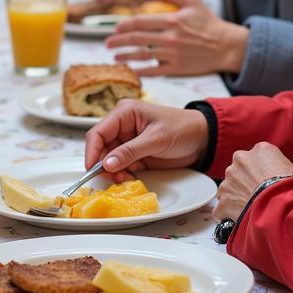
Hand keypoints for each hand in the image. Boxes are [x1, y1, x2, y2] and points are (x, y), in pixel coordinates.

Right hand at [85, 100, 208, 179]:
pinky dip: (123, 173)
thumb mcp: (155, 139)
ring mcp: (128, 140)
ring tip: (125, 179)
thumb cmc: (181, 129)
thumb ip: (130, 151)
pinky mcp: (135, 153)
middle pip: (101, 147)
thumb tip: (106, 164)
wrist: (202, 139)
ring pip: (109, 158)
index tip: (91, 170)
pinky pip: (120, 165)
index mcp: (124, 112)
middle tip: (113, 179)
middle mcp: (122, 125)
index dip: (92, 151)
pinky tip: (133, 176)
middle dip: (104, 164)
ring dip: (114, 171)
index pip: (98, 132)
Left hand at [106, 0, 247, 75]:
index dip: (124, 25)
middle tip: (107, 43)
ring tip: (115, 56)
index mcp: (171, 20)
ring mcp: (172, 55)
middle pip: (137, 39)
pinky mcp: (177, 69)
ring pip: (142, 56)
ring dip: (125, 56)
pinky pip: (154, 71)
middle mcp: (170, 38)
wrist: (226, 46)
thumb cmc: (208, 22)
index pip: (140, 22)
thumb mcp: (191, 0)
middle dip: (118, 41)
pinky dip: (140, 71)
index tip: (115, 28)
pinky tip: (132, 70)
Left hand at [213, 142, 292, 221]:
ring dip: (237, 196)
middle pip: (242, 169)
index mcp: (261, 150)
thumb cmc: (292, 192)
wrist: (280, 210)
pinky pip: (221, 208)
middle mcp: (241, 160)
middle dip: (247, 181)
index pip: (260, 157)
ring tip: (251, 208)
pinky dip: (227, 214)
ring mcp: (229, 179)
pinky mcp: (223, 199)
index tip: (270, 180)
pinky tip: (237, 220)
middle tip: (260, 195)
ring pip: (230, 186)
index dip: (266, 170)